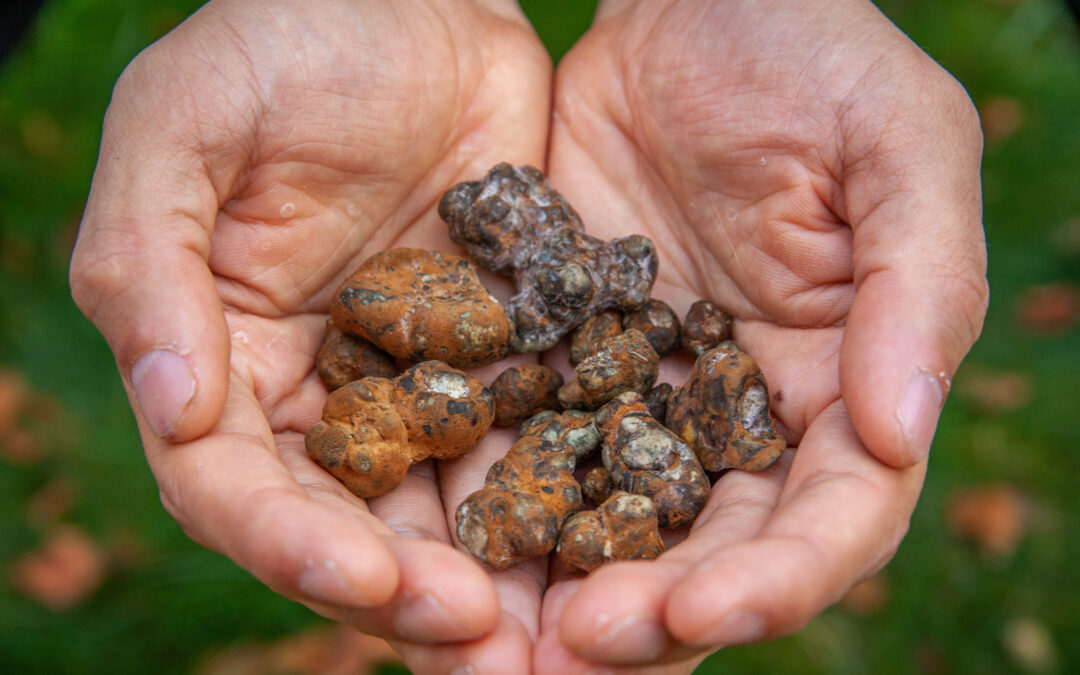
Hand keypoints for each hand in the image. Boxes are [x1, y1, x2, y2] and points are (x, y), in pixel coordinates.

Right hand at [69, 0, 552, 669]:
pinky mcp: (503, 355)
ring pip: (442, 508)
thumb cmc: (280, 43)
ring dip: (486, 578)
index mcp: (228, 362)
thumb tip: (167, 408)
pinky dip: (556, 499)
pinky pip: (528, 440)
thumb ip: (150, 263)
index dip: (290, 543)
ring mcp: (419, 384)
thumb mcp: (184, 128)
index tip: (363, 578)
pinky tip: (604, 544)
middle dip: (403, 592)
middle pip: (348, 525)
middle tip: (477, 640)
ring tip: (541, 633)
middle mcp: (322, 395)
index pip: (236, 487)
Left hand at [536, 0, 987, 669]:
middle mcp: (740, 413)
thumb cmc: (816, 57)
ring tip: (493, 647)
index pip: (826, 520)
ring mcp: (644, 392)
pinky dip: (493, 504)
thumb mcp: (899, 150)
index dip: (772, 581)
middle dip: (649, 614)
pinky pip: (525, 442)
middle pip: (707, 549)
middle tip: (568, 654)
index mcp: (841, 386)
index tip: (698, 614)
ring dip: (557, 591)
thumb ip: (918, 290)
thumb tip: (898, 433)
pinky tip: (444, 549)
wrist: (691, 4)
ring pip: (608, 521)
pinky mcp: (561, 356)